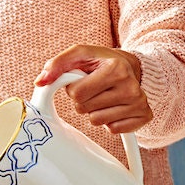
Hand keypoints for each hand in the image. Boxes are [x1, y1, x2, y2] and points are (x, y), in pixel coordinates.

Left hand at [34, 45, 152, 133]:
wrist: (132, 66)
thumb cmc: (103, 61)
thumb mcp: (81, 54)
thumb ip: (57, 65)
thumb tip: (40, 82)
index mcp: (115, 68)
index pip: (77, 94)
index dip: (75, 89)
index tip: (85, 80)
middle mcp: (130, 86)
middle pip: (85, 109)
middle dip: (84, 100)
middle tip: (95, 89)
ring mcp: (139, 103)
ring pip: (97, 122)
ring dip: (96, 111)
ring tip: (105, 97)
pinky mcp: (144, 116)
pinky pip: (113, 130)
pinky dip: (110, 121)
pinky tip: (116, 106)